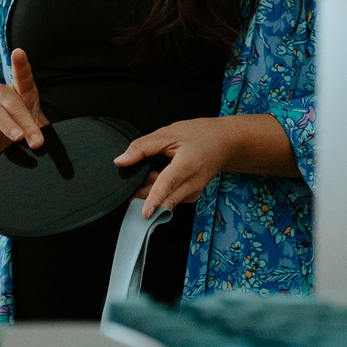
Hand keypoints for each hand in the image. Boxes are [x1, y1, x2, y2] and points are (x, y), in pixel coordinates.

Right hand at [0, 48, 46, 163]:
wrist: (9, 148)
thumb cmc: (25, 130)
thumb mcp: (36, 126)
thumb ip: (37, 129)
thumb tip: (39, 141)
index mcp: (21, 92)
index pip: (22, 77)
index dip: (20, 65)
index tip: (18, 52)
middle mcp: (3, 95)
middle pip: (12, 103)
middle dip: (26, 122)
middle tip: (37, 140)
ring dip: (7, 125)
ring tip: (18, 137)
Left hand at [115, 117, 239, 216]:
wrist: (225, 144)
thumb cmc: (199, 136)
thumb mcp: (168, 133)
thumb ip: (142, 147)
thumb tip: (121, 161)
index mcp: (187, 165)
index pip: (167, 185)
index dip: (155, 199)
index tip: (145, 213)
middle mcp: (192, 184)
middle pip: (162, 199)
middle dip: (143, 193)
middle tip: (137, 177)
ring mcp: (192, 193)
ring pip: (163, 200)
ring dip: (151, 190)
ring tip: (156, 168)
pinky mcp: (190, 198)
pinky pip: (169, 199)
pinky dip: (159, 191)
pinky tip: (162, 175)